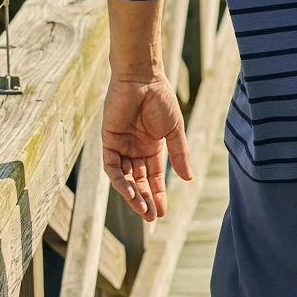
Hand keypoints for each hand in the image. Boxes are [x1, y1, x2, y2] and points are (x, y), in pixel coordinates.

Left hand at [101, 74, 191, 220]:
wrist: (142, 79)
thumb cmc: (161, 99)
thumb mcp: (174, 131)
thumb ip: (179, 154)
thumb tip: (188, 179)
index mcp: (152, 147)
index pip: (153, 177)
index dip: (158, 194)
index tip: (163, 212)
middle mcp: (136, 150)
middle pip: (139, 181)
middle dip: (145, 199)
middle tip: (152, 217)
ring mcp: (122, 146)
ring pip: (125, 178)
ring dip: (132, 194)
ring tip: (142, 210)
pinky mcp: (109, 141)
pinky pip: (112, 167)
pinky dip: (120, 180)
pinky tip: (130, 192)